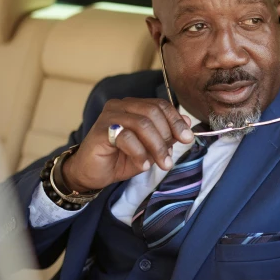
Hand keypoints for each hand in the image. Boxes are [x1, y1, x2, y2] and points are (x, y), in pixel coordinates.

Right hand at [62, 98, 194, 191]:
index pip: (160, 105)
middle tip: (169, 158)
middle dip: (167, 136)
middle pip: (153, 112)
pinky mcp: (100, 131)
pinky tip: (142, 166)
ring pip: (142, 124)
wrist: (92, 173)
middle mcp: (120, 106)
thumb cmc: (120, 158)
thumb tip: (187, 123)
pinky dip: (139, 153)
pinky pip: (126, 138)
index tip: (188, 138)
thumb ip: (166, 135)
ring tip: (161, 164)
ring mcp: (109, 116)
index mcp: (133, 105)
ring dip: (156, 147)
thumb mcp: (149, 148)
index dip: (176, 121)